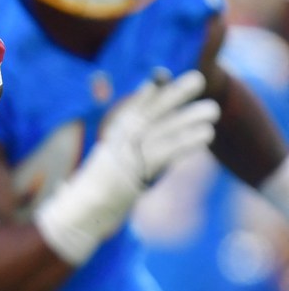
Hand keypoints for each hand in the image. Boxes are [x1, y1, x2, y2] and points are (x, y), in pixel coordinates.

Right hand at [34, 69, 219, 264]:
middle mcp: (118, 144)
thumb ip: (118, 161)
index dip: (148, 94)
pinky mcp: (136, 173)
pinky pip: (166, 154)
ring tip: (213, 109)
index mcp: (111, 142)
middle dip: (173, 95)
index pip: (131, 111)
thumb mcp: (103, 173)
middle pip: (149, 114)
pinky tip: (206, 135)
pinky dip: (186, 142)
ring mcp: (126, 157)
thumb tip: (128, 156)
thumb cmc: (89, 198)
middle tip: (197, 78)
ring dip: (188, 118)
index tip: (161, 75)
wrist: (77, 215)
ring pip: (162, 132)